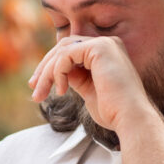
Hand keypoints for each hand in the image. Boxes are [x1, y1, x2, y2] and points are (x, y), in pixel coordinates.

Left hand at [28, 34, 153, 132]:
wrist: (130, 119)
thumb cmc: (113, 112)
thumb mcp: (88, 91)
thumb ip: (75, 77)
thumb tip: (57, 73)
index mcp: (107, 53)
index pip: (71, 51)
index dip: (51, 67)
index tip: (37, 86)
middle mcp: (108, 43)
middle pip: (64, 47)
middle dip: (45, 68)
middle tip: (33, 88)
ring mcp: (105, 43)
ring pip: (62, 51)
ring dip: (47, 73)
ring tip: (40, 94)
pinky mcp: (100, 48)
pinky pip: (66, 55)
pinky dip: (58, 73)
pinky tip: (61, 91)